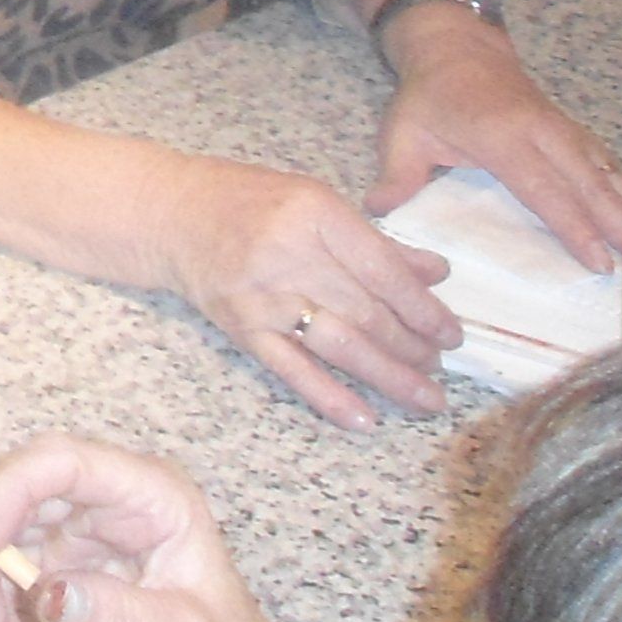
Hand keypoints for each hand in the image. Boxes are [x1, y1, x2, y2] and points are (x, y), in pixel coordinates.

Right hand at [0, 436, 453, 621]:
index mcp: (153, 499)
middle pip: (21, 498)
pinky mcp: (67, 579)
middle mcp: (114, 508)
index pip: (64, 464)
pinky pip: (7, 576)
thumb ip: (119, 616)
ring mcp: (87, 542)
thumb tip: (48, 594)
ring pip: (5, 537)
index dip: (9, 490)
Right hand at [153, 154, 454, 430]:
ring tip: (426, 397)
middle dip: (414, 347)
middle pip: (368, 313)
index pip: (384, 272)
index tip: (451, 334)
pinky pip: (292, 370)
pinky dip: (330, 397)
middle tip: (439, 366)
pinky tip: (365, 420)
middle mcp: (289, 254)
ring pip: (341, 345)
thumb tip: (436, 273)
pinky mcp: (242, 328)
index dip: (424, 309)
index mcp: (314, 213)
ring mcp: (263, 296)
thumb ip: (375, 242)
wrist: (169, 214)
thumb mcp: (315, 202)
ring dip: (390, 376)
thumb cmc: (248, 201)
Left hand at [363, 12, 621, 272]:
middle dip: (620, 225)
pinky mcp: (578, 133)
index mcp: (502, 136)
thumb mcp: (402, 131)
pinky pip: (614, 165)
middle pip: (589, 183)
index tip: (598, 260)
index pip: (543, 186)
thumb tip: (379, 212)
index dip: (572, 224)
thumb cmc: (429, 97)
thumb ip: (397, 174)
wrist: (457, 47)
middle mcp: (544, 132)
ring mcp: (566, 130)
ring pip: (610, 174)